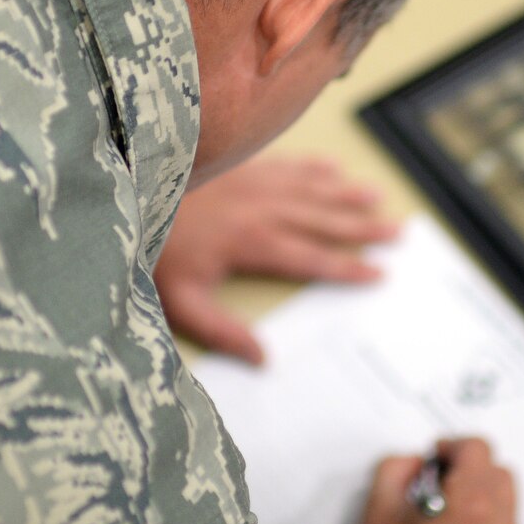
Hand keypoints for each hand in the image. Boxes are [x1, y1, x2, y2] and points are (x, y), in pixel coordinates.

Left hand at [155, 155, 399, 363]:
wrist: (124, 194)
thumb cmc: (150, 253)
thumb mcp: (180, 303)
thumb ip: (223, 333)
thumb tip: (263, 360)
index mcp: (252, 242)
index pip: (312, 259)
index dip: (347, 268)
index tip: (378, 274)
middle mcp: (260, 207)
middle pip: (323, 219)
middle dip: (363, 227)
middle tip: (399, 233)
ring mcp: (249, 181)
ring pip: (311, 187)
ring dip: (346, 193)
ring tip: (377, 196)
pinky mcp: (236, 165)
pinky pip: (285, 163)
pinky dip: (312, 165)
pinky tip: (331, 166)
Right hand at [349, 438, 518, 523]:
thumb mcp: (377, 509)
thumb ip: (398, 468)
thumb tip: (419, 463)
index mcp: (472, 507)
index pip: (478, 450)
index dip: (453, 446)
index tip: (437, 457)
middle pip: (501, 476)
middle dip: (474, 472)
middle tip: (442, 485)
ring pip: (508, 511)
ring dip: (483, 504)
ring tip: (448, 521)